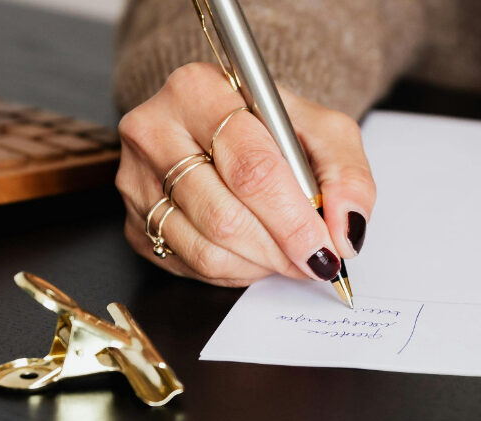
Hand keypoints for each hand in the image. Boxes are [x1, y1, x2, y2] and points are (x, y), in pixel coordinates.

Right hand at [115, 63, 374, 285]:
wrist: (223, 129)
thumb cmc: (270, 129)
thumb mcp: (322, 130)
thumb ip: (346, 174)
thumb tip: (346, 230)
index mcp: (198, 91)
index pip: (251, 167)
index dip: (294, 219)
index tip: (326, 248)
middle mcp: (155, 131)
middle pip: (225, 215)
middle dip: (280, 249)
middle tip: (313, 261)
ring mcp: (137, 180)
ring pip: (206, 248)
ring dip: (259, 264)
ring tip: (285, 255)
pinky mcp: (134, 222)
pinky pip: (189, 265)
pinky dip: (234, 271)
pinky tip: (253, 253)